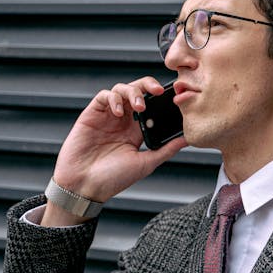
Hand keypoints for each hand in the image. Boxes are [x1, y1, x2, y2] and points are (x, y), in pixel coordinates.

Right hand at [42, 77, 186, 224]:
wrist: (84, 186)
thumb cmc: (113, 179)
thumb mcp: (145, 164)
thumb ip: (166, 149)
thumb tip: (188, 139)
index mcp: (137, 131)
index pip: (153, 106)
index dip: (162, 99)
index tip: (174, 98)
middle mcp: (124, 120)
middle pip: (138, 91)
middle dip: (149, 86)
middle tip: (159, 92)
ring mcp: (108, 116)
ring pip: (122, 89)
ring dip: (133, 92)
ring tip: (139, 106)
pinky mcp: (92, 114)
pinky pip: (104, 96)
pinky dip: (114, 98)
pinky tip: (119, 112)